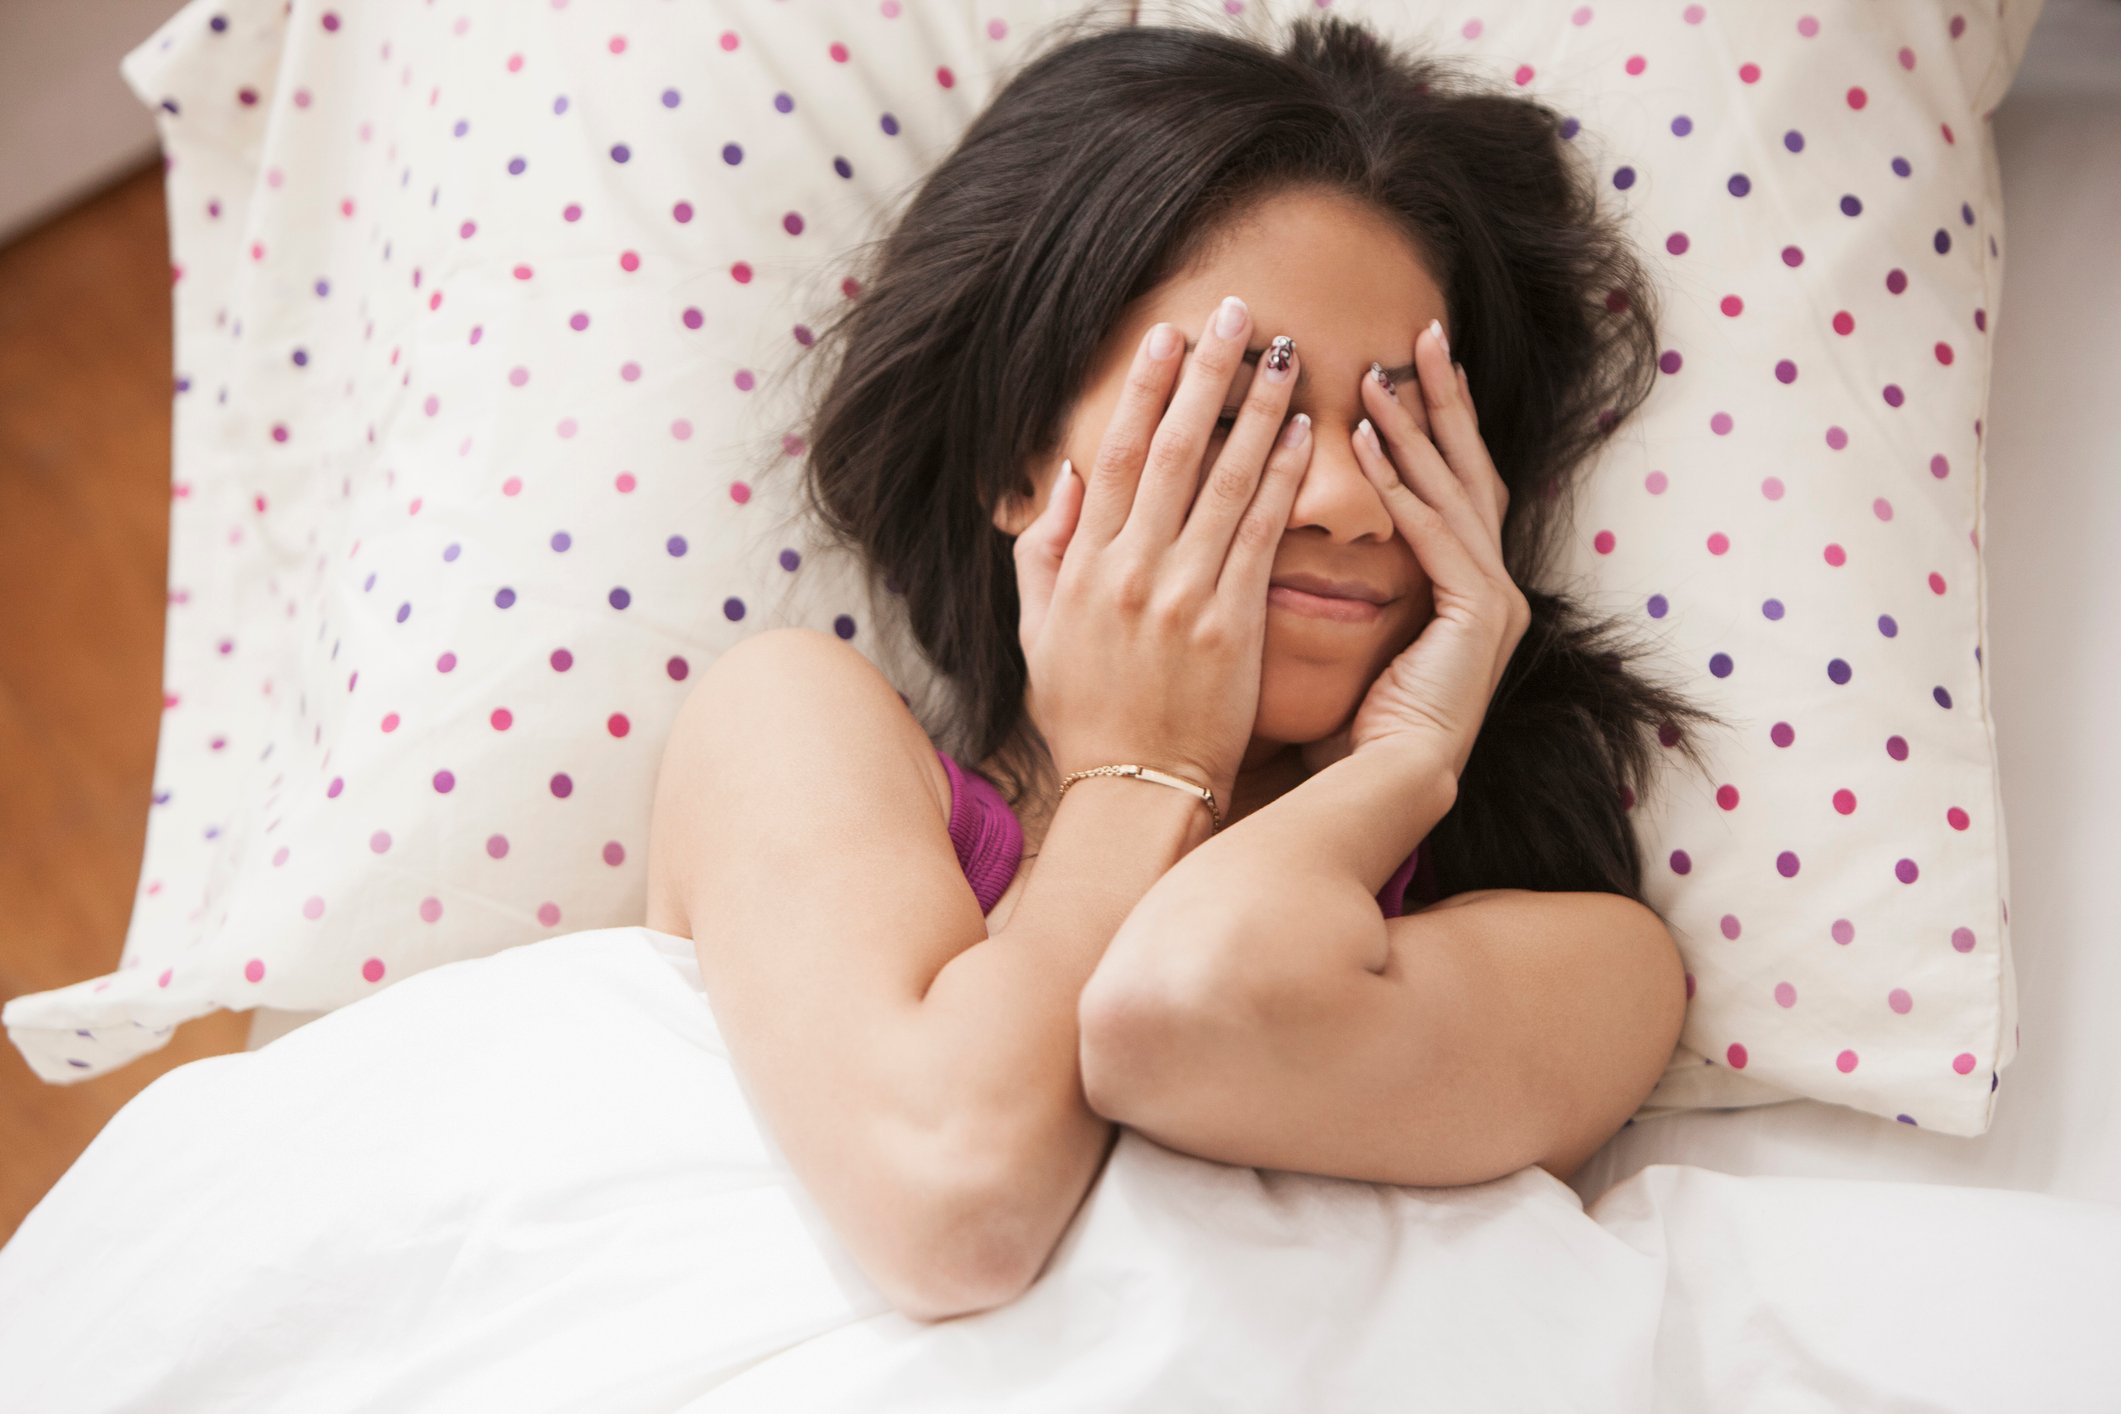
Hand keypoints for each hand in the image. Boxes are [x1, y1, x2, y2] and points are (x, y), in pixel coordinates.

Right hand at [1013, 296, 1313, 811]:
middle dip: (1209, 374)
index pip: (1115, 455)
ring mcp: (1184, 594)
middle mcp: (1132, 569)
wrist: (1135, 793)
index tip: (1170, 335)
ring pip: (1226, 481)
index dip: (1145, 389)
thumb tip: (1064, 481)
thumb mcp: (1037, 635)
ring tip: (1287, 356)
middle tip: (1241, 313)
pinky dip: (1283, 481)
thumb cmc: (1086, 717)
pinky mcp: (1233, 623)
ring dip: (1259, 410)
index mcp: (1084, 566)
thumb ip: (1044, 555)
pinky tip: (1305, 437)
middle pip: (1174, 449)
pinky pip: (1262, 535)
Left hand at [1299, 322, 1529, 784]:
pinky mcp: (1478, 616)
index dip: (1434, 427)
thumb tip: (1278, 527)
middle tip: (1423, 335)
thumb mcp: (1344, 637)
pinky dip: (1399, 486)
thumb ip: (1339, 581)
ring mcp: (1493, 603)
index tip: (1409, 369)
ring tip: (1382, 372)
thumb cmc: (1342, 732)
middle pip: (1470, 472)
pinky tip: (1363, 442)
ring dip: (1416, 427)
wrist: (1369, 793)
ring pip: (1454, 490)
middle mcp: (1492, 592)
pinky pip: (1436, 533)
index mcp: (1465, 595)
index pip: (1452, 490)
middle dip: (1445, 401)